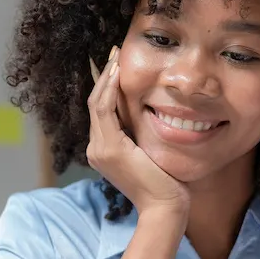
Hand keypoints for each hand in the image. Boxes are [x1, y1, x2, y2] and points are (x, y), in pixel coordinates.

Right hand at [86, 46, 188, 216]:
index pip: (101, 111)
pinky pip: (104, 111)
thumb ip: (141, 134)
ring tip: (116, 56)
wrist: (165, 207)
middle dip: (103, 75)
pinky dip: (109, 91)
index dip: (106, 85)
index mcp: (104, 150)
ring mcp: (100, 150)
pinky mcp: (109, 149)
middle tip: (114, 51)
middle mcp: (96, 149)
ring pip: (96, 104)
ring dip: (106, 77)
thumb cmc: (165, 183)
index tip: (116, 64)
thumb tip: (147, 110)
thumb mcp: (149, 151)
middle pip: (94, 103)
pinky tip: (117, 74)